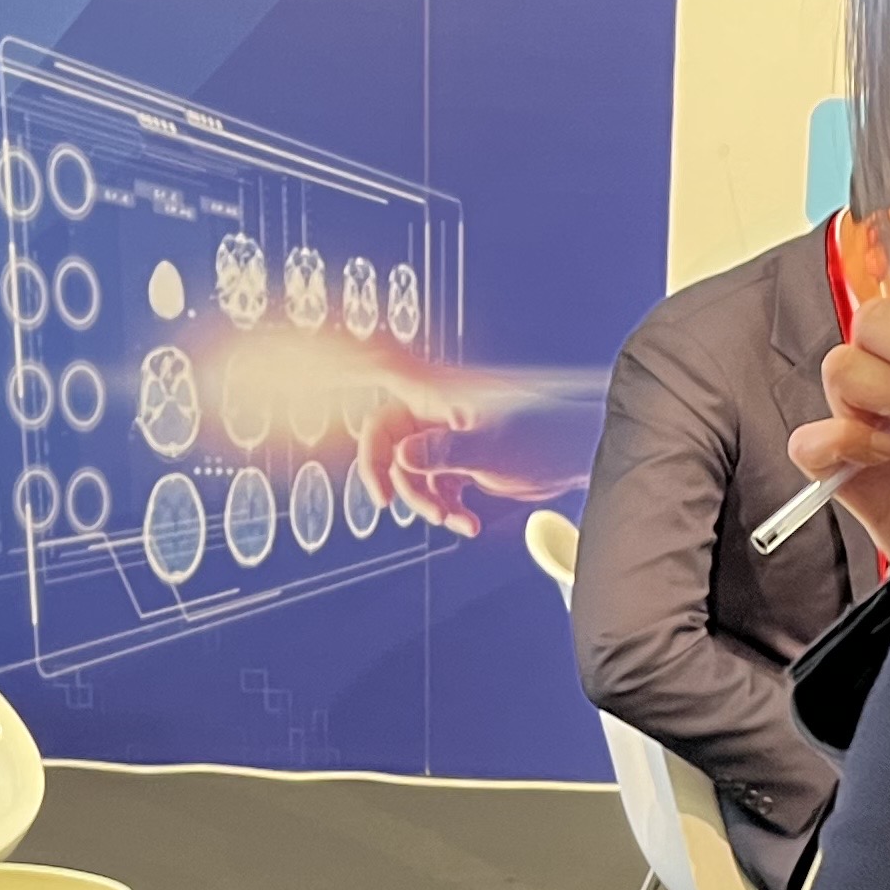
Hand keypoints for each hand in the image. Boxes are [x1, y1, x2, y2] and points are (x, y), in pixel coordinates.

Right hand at [344, 361, 563, 540]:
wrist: (585, 451)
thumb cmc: (551, 432)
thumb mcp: (494, 447)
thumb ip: (445, 453)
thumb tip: (403, 459)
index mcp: (438, 392)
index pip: (378, 370)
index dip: (339, 367)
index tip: (303, 368)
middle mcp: (437, 410)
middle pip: (384, 437)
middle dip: (390, 476)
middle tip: (391, 505)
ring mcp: (448, 435)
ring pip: (410, 470)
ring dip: (425, 501)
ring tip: (456, 519)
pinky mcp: (463, 459)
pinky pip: (434, 484)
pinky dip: (444, 507)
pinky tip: (466, 521)